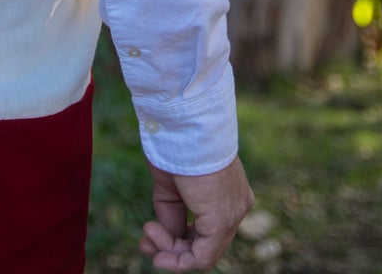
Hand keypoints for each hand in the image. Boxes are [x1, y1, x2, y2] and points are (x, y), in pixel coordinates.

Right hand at [138, 154, 254, 269]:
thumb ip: (171, 213)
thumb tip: (167, 238)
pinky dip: (178, 261)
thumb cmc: (175, 143)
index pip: (206, 229)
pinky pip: (202, 256)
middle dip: (172, 249)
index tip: (148, 232)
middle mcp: (236, 206)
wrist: (182, 123)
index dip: (177, 239)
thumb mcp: (171, 183)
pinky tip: (157, 252)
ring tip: (147, 238)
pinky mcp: (221, 220)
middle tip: (144, 244)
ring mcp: (232, 214)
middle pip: (205, 244)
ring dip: (170, 252)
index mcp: (228, 192)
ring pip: (203, 253)